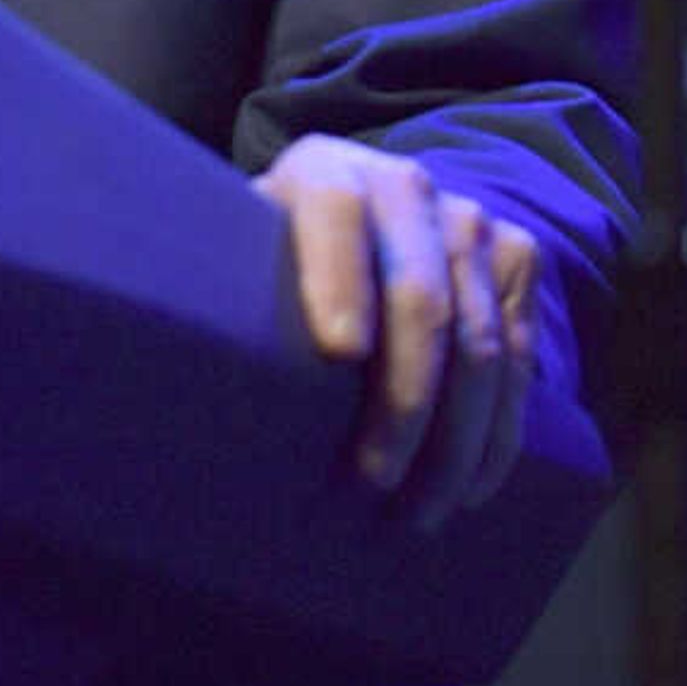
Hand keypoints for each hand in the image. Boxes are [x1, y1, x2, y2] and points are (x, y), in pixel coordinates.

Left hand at [253, 134, 541, 528]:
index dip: (339, 280)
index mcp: (324, 171)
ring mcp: (471, 222)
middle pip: (419, 298)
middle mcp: (406, 186)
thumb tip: (167, 364)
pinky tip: (468, 489)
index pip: (335, 215)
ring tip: (415, 514)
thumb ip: (217, 281)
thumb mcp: (240, 247)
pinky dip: (496, 434)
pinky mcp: (518, 261)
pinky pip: (519, 361)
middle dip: (400, 403)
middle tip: (369, 484)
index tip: (338, 352)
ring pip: (478, 345)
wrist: (367, 211)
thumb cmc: (274, 253)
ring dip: (452, 442)